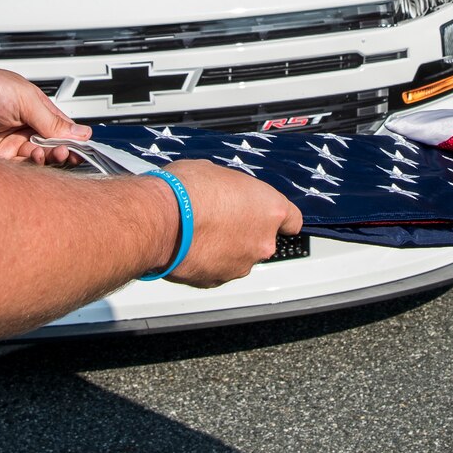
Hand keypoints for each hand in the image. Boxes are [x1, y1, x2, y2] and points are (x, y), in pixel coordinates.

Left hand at [0, 50, 89, 164]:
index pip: (58, 130)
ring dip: (45, 160)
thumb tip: (78, 132)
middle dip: (61, 152)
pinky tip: (32, 160)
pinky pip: (13, 174)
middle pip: (48, 150)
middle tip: (66, 151)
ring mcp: (2, 148)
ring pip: (33, 164)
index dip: (71, 139)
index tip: (83, 146)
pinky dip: (26, 170)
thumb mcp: (21, 95)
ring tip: (47, 152)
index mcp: (28, 111)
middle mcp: (16, 131)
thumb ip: (49, 117)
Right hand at [151, 159, 302, 287]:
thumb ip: (231, 189)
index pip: (293, 219)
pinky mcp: (217, 280)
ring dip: (225, 247)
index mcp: (270, 209)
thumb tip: (224, 191)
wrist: (160, 220)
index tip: (267, 216)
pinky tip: (189, 245)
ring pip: (239, 256)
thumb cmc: (187, 191)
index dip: (277, 217)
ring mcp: (241, 264)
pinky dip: (207, 261)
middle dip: (244, 231)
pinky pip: (217, 269)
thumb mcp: (214, 171)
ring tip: (198, 231)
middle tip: (219, 217)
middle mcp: (262, 241)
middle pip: (262, 238)